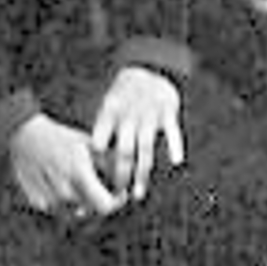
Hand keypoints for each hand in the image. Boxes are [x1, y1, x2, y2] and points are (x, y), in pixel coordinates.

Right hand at [8, 112, 125, 224]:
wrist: (24, 136)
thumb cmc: (60, 137)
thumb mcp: (88, 143)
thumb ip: (109, 162)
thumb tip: (128, 176)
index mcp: (79, 174)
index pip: (106, 206)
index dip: (116, 202)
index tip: (119, 193)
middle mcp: (64, 192)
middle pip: (92, 211)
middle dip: (100, 200)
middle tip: (100, 184)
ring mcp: (49, 200)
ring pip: (76, 212)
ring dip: (82, 202)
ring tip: (78, 181)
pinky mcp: (38, 203)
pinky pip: (59, 210)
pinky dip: (65, 202)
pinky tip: (61, 183)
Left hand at [89, 65, 184, 202]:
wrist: (150, 69)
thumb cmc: (125, 97)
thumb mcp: (109, 108)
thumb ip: (103, 132)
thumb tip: (90, 163)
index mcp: (110, 114)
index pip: (100, 140)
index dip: (97, 162)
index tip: (94, 180)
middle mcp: (128, 116)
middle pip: (123, 151)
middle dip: (120, 175)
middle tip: (118, 195)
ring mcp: (148, 115)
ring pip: (145, 148)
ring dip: (142, 173)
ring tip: (137, 195)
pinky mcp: (168, 112)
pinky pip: (172, 131)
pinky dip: (175, 145)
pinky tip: (176, 162)